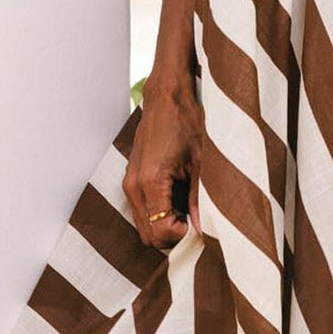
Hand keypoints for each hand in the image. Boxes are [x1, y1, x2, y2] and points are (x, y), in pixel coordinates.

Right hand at [123, 75, 204, 251]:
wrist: (167, 96)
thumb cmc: (186, 122)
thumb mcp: (201, 161)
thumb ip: (199, 198)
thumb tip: (203, 227)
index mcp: (151, 181)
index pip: (160, 230)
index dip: (181, 236)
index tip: (198, 226)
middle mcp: (134, 185)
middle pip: (147, 235)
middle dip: (171, 237)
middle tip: (194, 224)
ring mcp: (129, 182)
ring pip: (142, 225)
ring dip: (163, 227)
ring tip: (188, 212)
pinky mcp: (131, 177)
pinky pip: (140, 210)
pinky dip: (156, 215)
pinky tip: (177, 202)